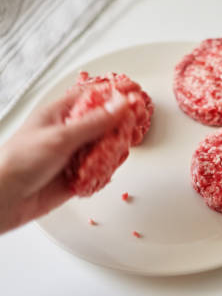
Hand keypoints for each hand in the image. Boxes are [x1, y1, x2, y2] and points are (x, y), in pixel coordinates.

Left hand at [0, 89, 127, 233]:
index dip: (113, 96)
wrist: (5, 199)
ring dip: (111, 153)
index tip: (134, 98)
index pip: (92, 97)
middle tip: (129, 131)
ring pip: (104, 149)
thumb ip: (95, 122)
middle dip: (117, 128)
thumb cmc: (19, 161)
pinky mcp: (76, 178)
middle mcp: (68, 133)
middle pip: (103, 124)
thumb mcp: (61, 136)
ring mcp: (73, 155)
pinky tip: (102, 174)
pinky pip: (99, 172)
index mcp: (60, 114)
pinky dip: (104, 173)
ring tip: (114, 155)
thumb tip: (120, 104)